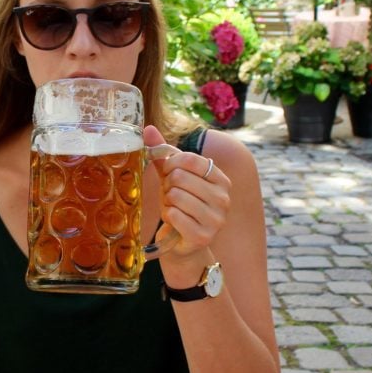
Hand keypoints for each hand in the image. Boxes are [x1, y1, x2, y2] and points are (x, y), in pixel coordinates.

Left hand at [143, 125, 229, 257]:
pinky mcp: (203, 236)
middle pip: (180, 177)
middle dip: (168, 186)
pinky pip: (174, 215)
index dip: (171, 164)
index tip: (168, 174)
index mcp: (221, 179)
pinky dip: (167, 216)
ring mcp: (216, 219)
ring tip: (173, 208)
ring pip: (175, 196)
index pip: (190, 159)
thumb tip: (147, 128)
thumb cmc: (179, 205)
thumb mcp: (173, 177)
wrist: (182, 243)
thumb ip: (163, 153)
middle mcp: (224, 198)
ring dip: (167, 202)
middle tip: (171, 196)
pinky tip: (174, 221)